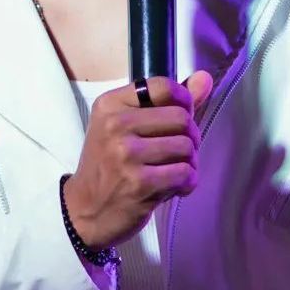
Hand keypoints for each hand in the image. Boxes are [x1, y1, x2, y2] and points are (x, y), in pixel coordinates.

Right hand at [63, 71, 213, 248]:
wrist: (84, 211)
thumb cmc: (109, 167)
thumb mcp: (126, 127)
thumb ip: (167, 103)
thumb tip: (205, 78)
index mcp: (110, 105)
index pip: (162, 86)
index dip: (183, 100)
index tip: (181, 117)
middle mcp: (115, 126)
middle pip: (181, 117)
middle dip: (190, 136)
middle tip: (179, 152)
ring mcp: (127, 155)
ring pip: (186, 146)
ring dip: (190, 162)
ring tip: (174, 171)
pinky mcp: (140, 183)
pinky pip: (186, 173)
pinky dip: (188, 182)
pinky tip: (174, 187)